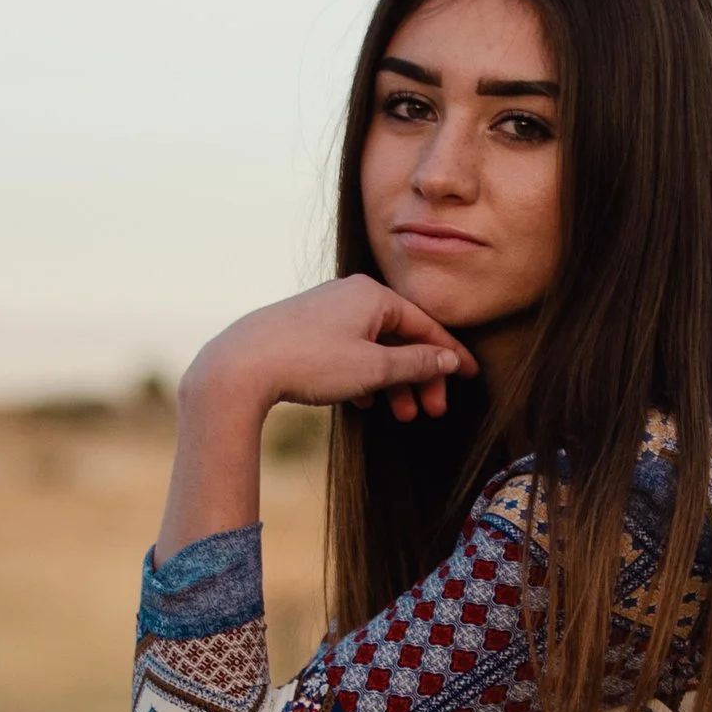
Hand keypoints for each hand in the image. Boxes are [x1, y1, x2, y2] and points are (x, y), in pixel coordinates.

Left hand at [186, 276, 475, 428]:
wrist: (240, 366)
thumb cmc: (310, 362)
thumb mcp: (373, 368)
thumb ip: (416, 364)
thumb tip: (449, 359)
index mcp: (372, 295)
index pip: (424, 325)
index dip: (450, 355)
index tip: (471, 378)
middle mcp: (350, 295)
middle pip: (400, 337)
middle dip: (419, 377)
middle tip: (432, 412)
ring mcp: (326, 312)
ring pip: (373, 348)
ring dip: (392, 383)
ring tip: (401, 416)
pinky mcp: (305, 331)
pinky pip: (348, 352)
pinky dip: (363, 377)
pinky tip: (365, 404)